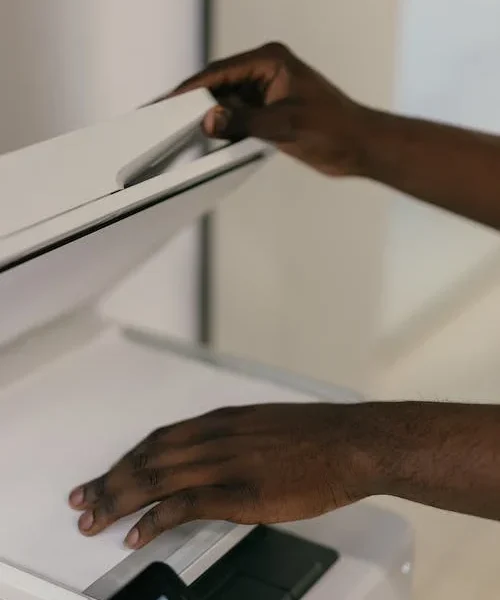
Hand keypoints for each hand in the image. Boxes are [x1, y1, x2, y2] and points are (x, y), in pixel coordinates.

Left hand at [69, 403, 379, 548]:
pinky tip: (138, 535)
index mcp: (222, 421)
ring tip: (95, 518)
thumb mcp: (266, 426)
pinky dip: (156, 520)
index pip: (159, 439)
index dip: (128, 458)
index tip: (107, 474)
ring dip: (121, 500)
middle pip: (149, 457)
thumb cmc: (316, 435)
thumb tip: (212, 458)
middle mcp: (217, 437)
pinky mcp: (242, 492)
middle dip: (112, 480)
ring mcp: (227, 463)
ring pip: (158, 478)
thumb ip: (234, 439)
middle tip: (84, 499)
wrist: (351, 442)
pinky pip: (186, 505)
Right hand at [170, 43, 366, 176]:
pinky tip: (216, 140)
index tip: (170, 99)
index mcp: (271, 61)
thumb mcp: (284, 125)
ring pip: (229, 102)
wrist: (357, 146)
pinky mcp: (271, 112)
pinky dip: (228, 128)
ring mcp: (268, 93)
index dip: (193, 86)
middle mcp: (267, 72)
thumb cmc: (334, 127)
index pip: (221, 71)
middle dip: (198, 102)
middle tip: (172, 118)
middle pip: (221, 84)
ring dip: (214, 117)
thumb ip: (244, 122)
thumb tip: (211, 120)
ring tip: (190, 131)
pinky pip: (240, 117)